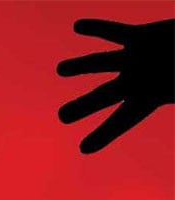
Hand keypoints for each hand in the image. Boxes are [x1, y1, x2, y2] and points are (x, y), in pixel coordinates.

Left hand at [57, 19, 173, 153]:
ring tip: (60, 69)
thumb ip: (171, 96)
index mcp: (148, 100)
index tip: (84, 148)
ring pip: (100, 62)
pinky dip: (97, 27)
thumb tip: (170, 99)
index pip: (121, 121)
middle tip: (62, 117)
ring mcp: (136, 59)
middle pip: (102, 96)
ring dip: (80, 65)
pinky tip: (78, 26)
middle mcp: (136, 81)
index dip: (103, 135)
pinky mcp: (141, 36)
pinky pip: (114, 31)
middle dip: (83, 106)